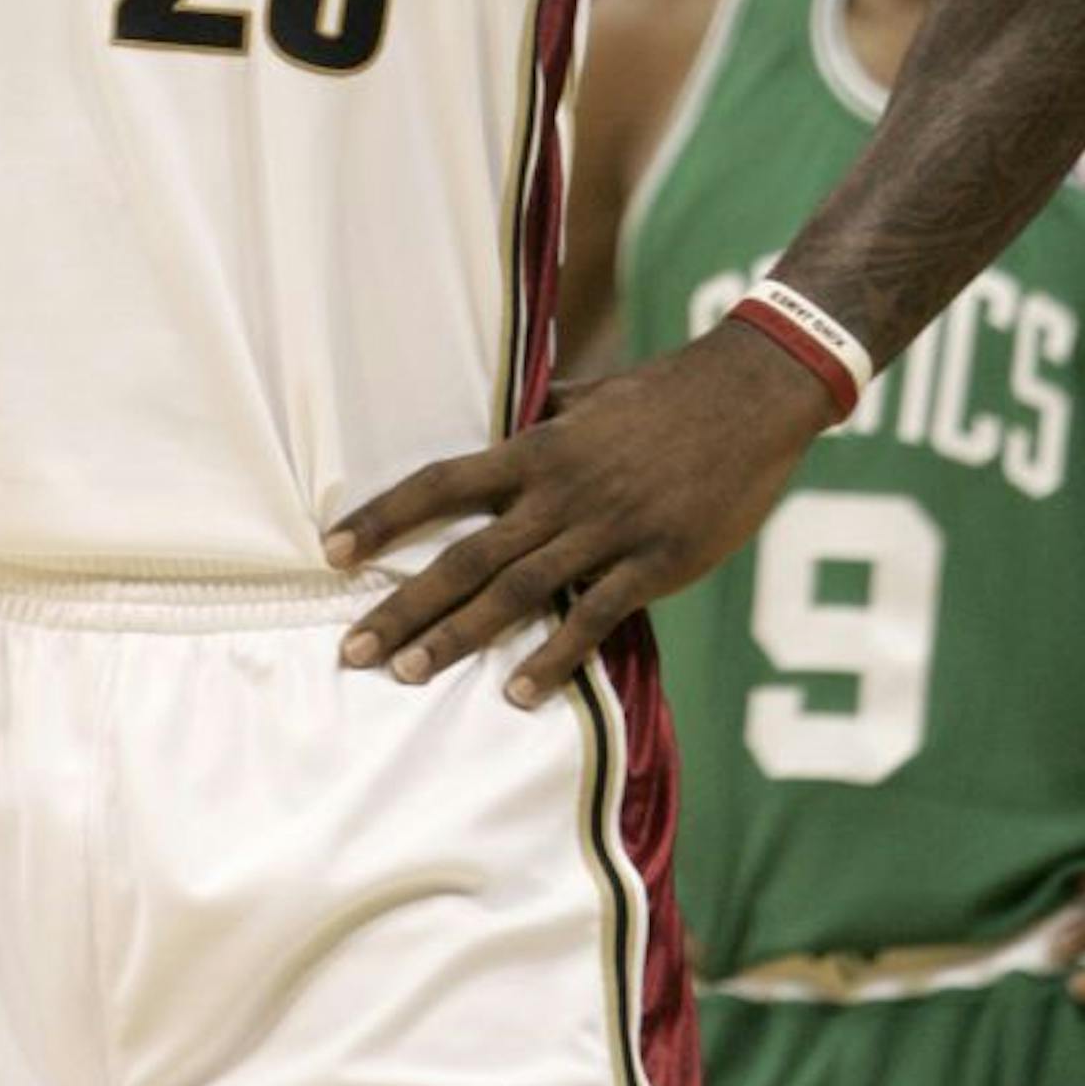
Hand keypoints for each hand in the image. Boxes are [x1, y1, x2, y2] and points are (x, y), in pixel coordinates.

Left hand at [323, 321, 831, 704]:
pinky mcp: (656, 562)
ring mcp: (606, 529)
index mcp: (538, 448)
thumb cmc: (669, 391)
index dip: (383, 516)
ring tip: (408, 674)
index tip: (332, 549)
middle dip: (403, 604)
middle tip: (352, 649)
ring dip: (457, 636)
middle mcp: (559, 491)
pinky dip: (552, 658)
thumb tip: (514, 417)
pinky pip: (593, 618)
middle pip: (464, 555)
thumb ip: (547, 418)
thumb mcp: (593, 396)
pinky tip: (517, 694)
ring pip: (515, 592)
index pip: (440, 484)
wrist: (752, 395)